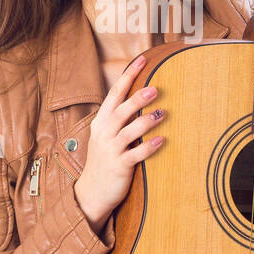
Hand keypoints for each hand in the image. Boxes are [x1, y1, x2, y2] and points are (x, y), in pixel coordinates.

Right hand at [73, 54, 165, 230]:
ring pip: (128, 132)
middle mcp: (104, 134)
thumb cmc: (104, 160)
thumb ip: (119, 118)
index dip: (127, 76)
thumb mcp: (105, 135)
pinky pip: (135, 155)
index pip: (114, 94)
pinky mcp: (119, 167)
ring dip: (145, 122)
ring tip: (162, 113)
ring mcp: (110, 151)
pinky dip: (148, 148)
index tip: (142, 60)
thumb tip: (141, 96)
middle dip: (136, 99)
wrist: (92, 192)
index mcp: (101, 122)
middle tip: (155, 89)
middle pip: (120, 111)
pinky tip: (161, 141)